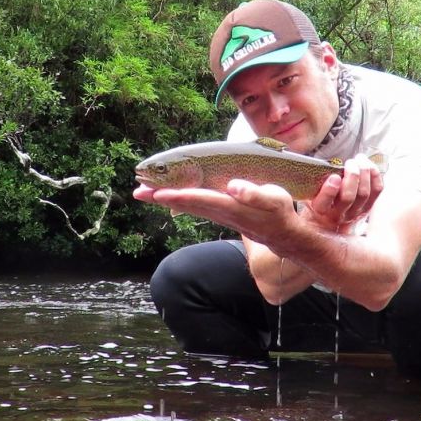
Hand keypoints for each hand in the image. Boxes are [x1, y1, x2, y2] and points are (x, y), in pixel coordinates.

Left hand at [133, 180, 298, 248]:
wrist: (282, 233)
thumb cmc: (279, 212)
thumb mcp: (273, 201)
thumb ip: (253, 194)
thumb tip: (233, 187)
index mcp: (230, 206)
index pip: (200, 199)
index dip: (178, 195)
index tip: (158, 193)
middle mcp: (219, 211)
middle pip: (185, 203)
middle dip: (161, 197)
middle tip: (138, 192)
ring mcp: (217, 213)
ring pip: (186, 205)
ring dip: (164, 199)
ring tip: (143, 194)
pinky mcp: (217, 213)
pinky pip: (192, 206)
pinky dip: (176, 201)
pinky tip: (164, 198)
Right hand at [301, 153, 383, 233]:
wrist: (329, 222)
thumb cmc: (318, 201)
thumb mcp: (309, 194)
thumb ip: (313, 182)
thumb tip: (321, 165)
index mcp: (320, 211)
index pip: (323, 204)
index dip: (329, 190)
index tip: (334, 176)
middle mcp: (338, 215)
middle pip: (348, 197)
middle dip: (352, 176)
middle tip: (349, 162)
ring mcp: (355, 213)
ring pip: (364, 193)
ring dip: (364, 172)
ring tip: (359, 159)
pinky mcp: (368, 207)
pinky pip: (377, 190)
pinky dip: (375, 175)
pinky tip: (369, 165)